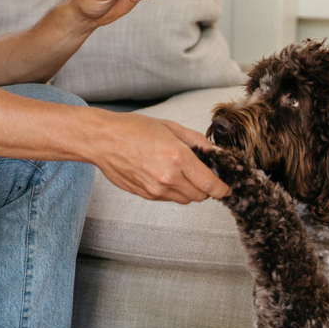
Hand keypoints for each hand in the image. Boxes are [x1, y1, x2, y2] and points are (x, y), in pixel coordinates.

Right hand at [93, 112, 229, 203]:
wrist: (103, 140)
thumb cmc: (133, 129)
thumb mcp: (170, 127)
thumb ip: (197, 141)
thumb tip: (216, 153)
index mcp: (178, 157)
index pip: (210, 184)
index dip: (222, 188)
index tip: (225, 187)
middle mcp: (168, 178)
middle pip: (200, 196)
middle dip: (205, 187)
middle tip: (201, 174)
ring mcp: (156, 189)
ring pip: (184, 200)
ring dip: (188, 190)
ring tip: (178, 172)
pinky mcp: (145, 195)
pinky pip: (168, 199)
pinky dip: (172, 190)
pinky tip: (162, 174)